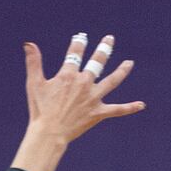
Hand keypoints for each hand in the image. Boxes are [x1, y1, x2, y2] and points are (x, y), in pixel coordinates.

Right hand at [23, 32, 144, 143]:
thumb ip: (34, 62)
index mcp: (68, 75)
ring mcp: (93, 98)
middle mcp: (84, 83)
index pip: (76, 53)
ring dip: (122, 71)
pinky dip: (130, 108)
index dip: (79, 43)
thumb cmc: (40, 110)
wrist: (50, 134)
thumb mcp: (34, 84)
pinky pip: (117, 110)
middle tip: (110, 39)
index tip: (82, 37)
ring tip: (129, 63)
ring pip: (111, 81)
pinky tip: (141, 105)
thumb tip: (29, 44)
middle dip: (104, 49)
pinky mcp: (98, 113)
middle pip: (97, 62)